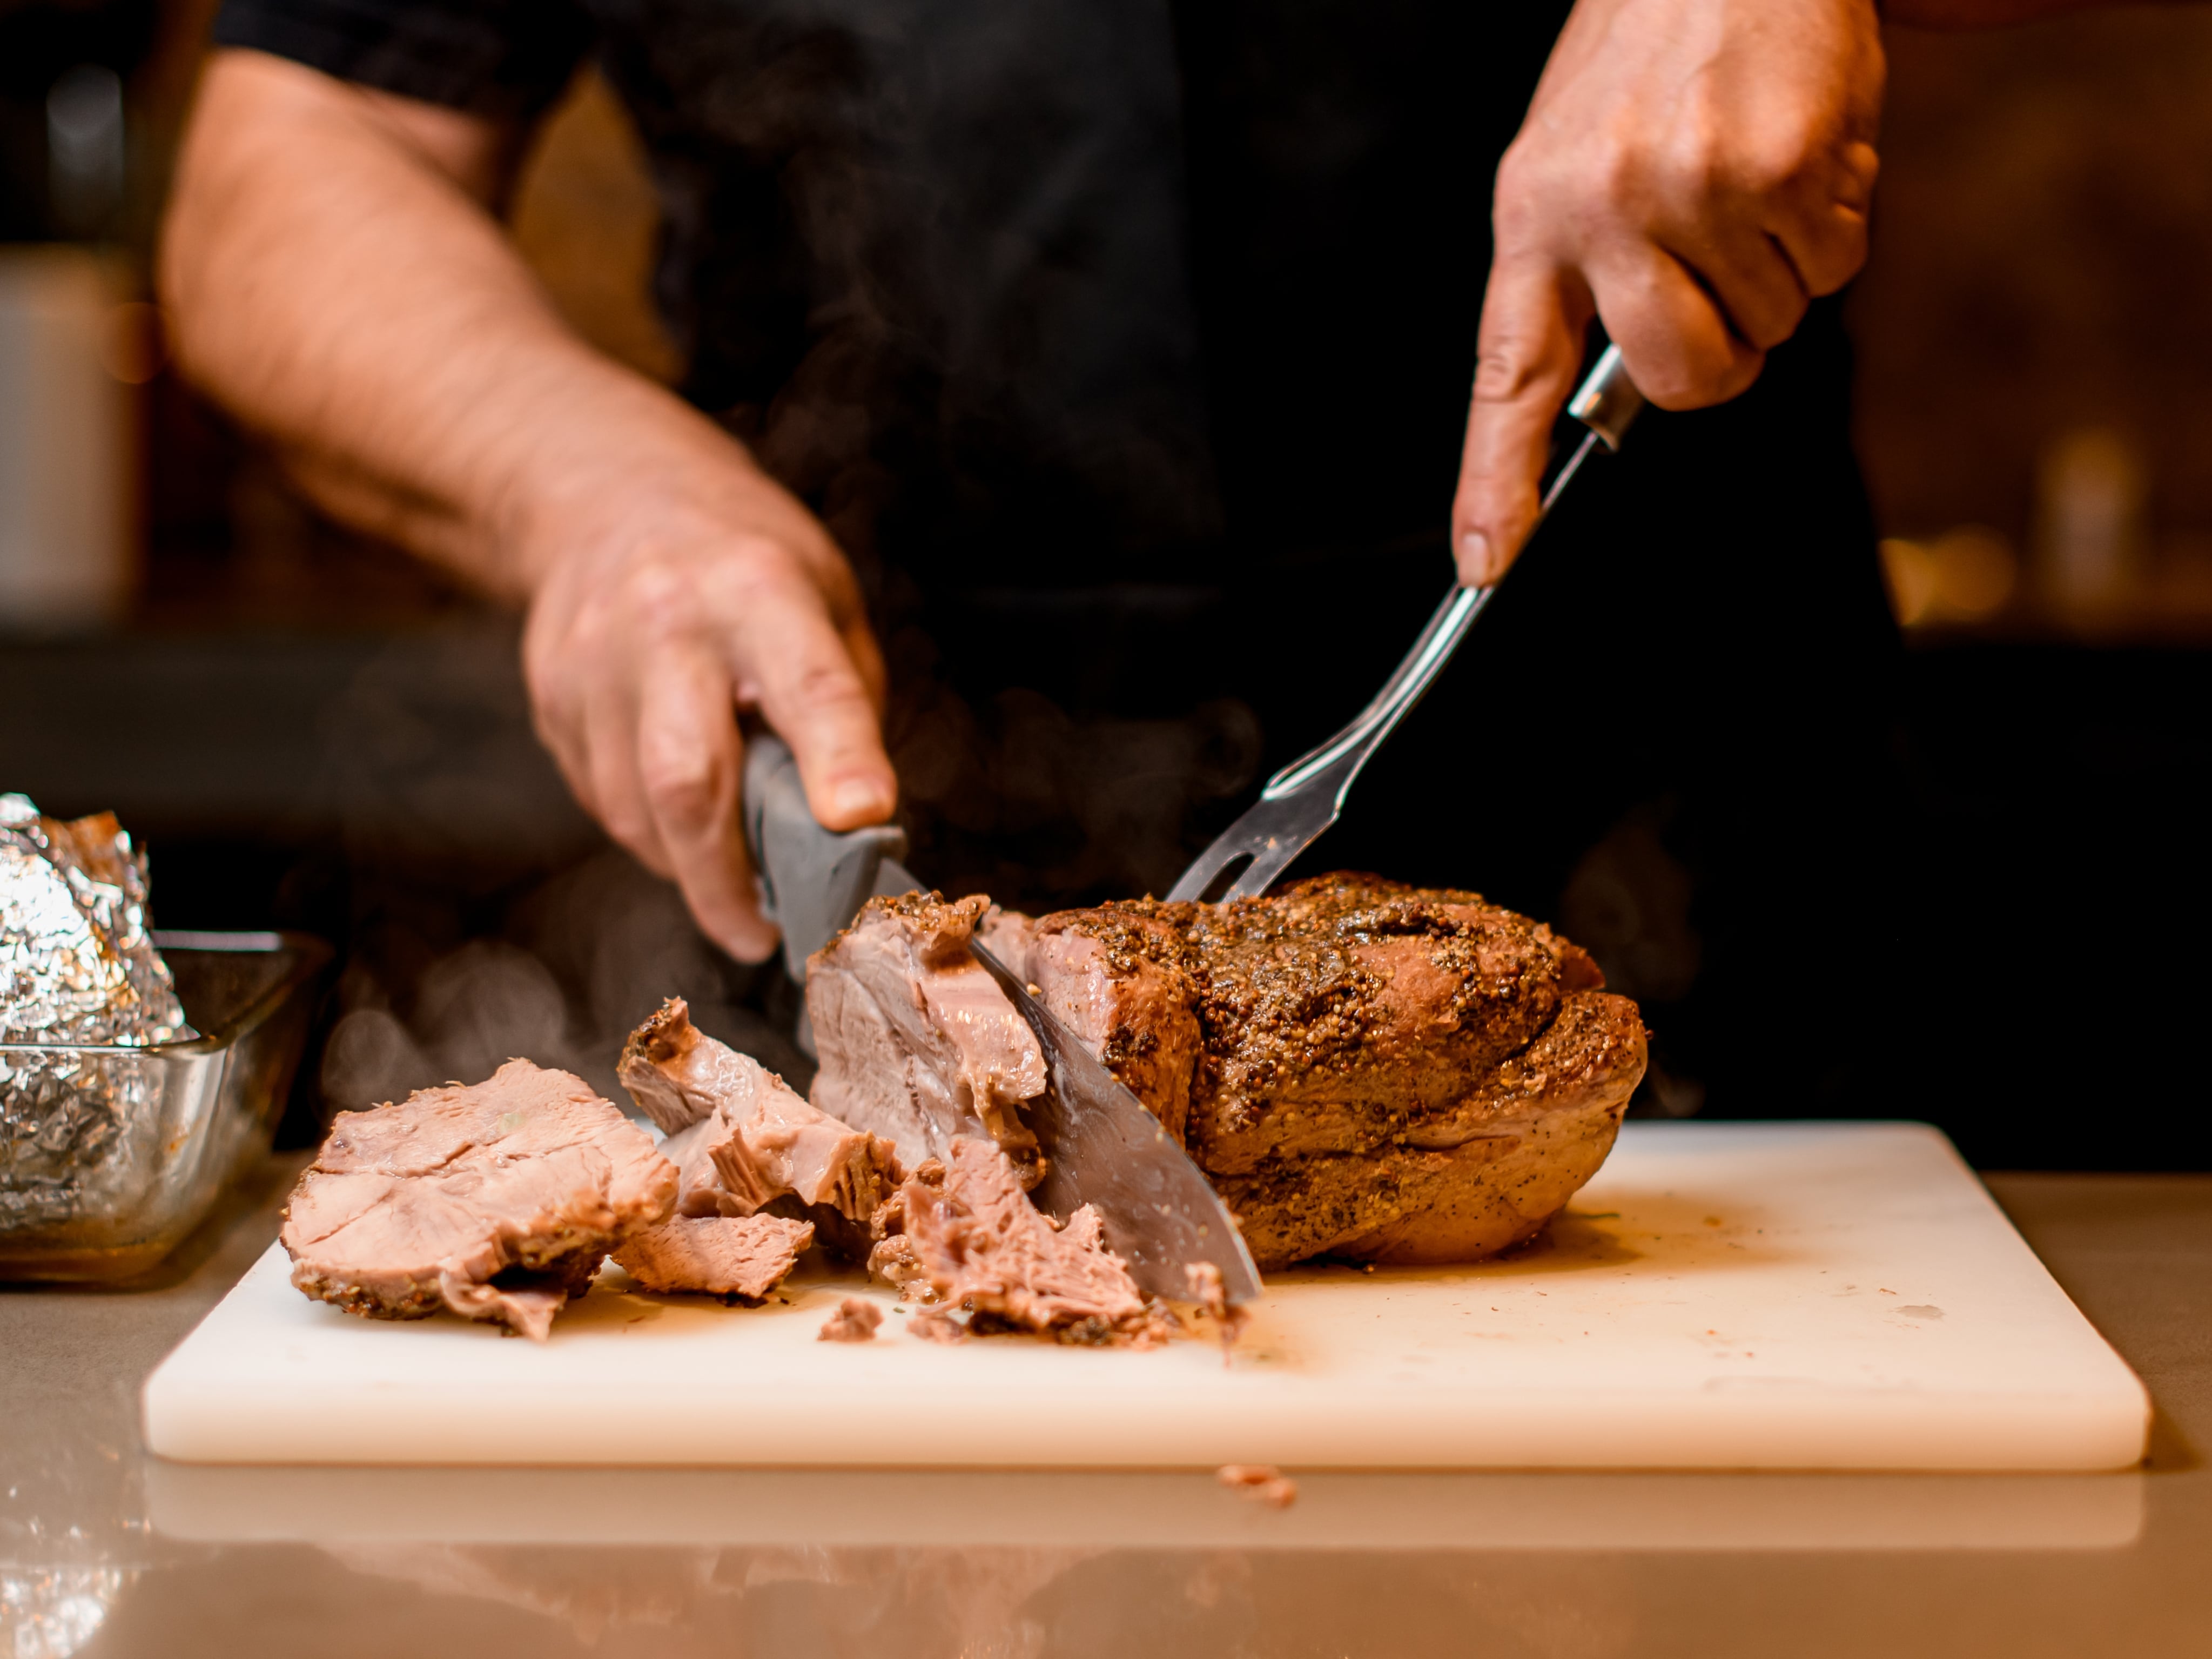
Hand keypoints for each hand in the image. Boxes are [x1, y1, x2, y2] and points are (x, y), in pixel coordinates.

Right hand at [521, 479, 895, 961]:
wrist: (606, 494)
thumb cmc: (744, 562)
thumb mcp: (825, 599)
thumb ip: (843, 706)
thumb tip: (852, 826)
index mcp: (760, 590)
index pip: (808, 685)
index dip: (837, 759)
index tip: (861, 823)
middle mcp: (668, 624)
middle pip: (688, 776)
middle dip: (728, 877)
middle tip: (764, 933)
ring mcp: (594, 664)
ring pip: (635, 808)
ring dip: (689, 869)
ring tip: (732, 885)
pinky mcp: (552, 700)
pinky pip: (605, 800)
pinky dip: (651, 833)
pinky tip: (679, 820)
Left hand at [1451, 0, 1883, 583]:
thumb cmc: (1646, 63)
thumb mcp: (1572, 159)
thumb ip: (1580, 273)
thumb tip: (1620, 389)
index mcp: (1532, 216)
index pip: (1504, 377)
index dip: (1495, 480)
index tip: (1487, 562)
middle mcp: (1604, 209)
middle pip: (1685, 379)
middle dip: (1725, 354)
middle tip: (1723, 276)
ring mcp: (1696, 190)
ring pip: (1774, 323)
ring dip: (1782, 268)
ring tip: (1748, 174)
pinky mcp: (1788, 169)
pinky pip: (1837, 264)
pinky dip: (1835, 224)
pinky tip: (1797, 154)